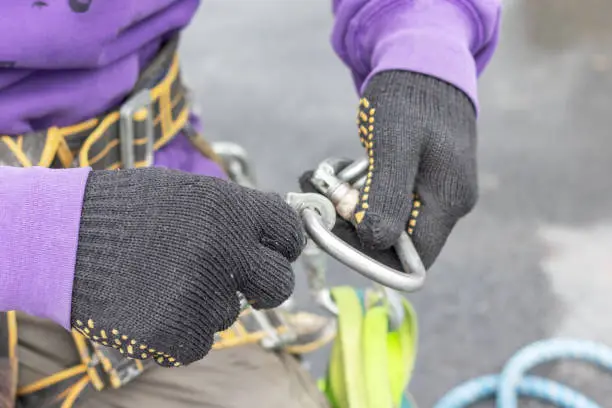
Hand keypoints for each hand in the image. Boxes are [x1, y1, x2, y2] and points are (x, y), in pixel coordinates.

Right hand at [70, 168, 303, 365]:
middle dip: (265, 282)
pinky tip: (154, 303)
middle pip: (280, 283)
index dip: (284, 244)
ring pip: (232, 313)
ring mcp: (201, 296)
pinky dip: (183, 329)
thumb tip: (277, 234)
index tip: (276, 249)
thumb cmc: (129, 210)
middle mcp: (224, 252)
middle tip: (242, 279)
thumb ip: (237, 213)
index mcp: (231, 211)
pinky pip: (201, 341)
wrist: (65, 238)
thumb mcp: (190, 193)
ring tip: (166, 279)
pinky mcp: (176, 336)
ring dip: (209, 302)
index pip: (290, 233)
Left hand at [302, 70, 476, 268]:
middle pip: (395, 242)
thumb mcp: (394, 141)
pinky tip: (339, 172)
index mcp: (449, 200)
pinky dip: (358, 193)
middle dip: (351, 227)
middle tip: (317, 199)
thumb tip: (376, 241)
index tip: (331, 229)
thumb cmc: (410, 97)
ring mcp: (435, 193)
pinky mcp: (420, 180)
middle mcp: (447, 204)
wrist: (425, 61)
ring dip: (349, 208)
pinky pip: (386, 201)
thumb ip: (387, 193)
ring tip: (321, 179)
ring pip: (386, 221)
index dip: (369, 256)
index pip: (411, 259)